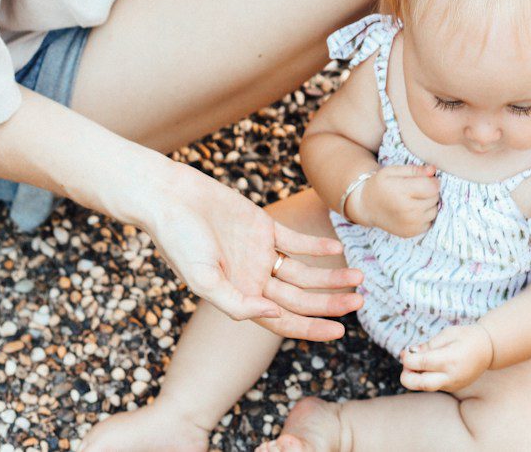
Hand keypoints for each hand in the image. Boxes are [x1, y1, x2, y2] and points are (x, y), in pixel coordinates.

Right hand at [143, 166, 363, 340]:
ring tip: (358, 276)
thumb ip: (236, 304)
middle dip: (330, 303)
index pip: (283, 321)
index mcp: (240, 297)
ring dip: (331, 275)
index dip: (311, 328)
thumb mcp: (203, 279)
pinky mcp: (263, 226)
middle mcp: (254, 279)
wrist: (171, 198)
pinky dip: (317, 245)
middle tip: (359, 301)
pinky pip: (296, 241)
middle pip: (301, 298)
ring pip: (304, 271)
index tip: (340, 332)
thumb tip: (273, 316)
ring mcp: (260, 253)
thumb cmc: (179, 240)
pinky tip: (337, 247)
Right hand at [352, 164, 439, 237]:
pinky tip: (413, 211)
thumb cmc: (380, 185)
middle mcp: (407, 210)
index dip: (432, 180)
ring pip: (434, 211)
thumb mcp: (392, 171)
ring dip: (429, 204)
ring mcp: (409, 224)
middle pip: (434, 198)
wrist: (367, 207)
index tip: (425, 179)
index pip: (432, 186)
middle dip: (430, 191)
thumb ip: (414, 170)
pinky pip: (429, 222)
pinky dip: (424, 216)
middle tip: (416, 189)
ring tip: (414, 200)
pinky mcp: (411, 233)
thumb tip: (433, 170)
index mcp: (401, 192)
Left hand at [399, 325, 495, 392]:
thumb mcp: (447, 334)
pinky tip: (428, 367)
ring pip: (425, 387)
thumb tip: (407, 354)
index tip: (406, 351)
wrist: (488, 349)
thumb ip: (427, 345)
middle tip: (407, 364)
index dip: (408, 359)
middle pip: (419, 384)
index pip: (420, 363)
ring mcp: (452, 384)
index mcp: (449, 359)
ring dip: (415, 378)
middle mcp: (450, 376)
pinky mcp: (452, 388)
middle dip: (406, 376)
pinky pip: (434, 386)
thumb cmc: (466, 337)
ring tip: (417, 364)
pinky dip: (425, 378)